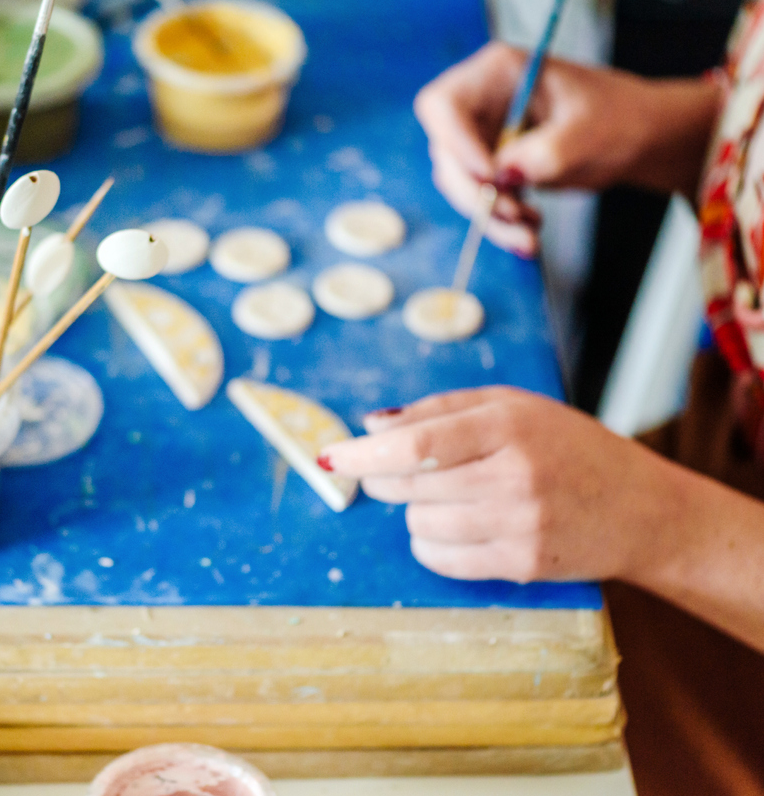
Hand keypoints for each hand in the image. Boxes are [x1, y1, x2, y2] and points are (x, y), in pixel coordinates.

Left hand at [317, 387, 679, 583]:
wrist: (640, 509)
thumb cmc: (566, 447)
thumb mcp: (511, 407)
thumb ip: (438, 409)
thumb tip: (370, 425)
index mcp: (509, 425)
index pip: (417, 444)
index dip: (364, 454)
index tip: (330, 457)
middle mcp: (514, 475)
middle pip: (409, 485)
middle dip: (384, 479)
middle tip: (392, 472)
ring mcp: (520, 524)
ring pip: (419, 523)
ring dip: (415, 511)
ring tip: (452, 497)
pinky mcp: (522, 564)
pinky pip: (441, 559)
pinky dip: (432, 544)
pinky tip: (456, 527)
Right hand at [414, 42, 720, 254]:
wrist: (639, 137)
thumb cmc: (621, 118)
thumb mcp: (589, 132)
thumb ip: (547, 151)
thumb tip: (502, 176)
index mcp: (498, 73)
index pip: (443, 105)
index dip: (454, 142)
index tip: (487, 175)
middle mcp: (480, 104)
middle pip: (446, 153)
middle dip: (474, 193)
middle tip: (513, 216)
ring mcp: (482, 137)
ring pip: (459, 185)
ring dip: (489, 215)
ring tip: (530, 233)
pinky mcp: (490, 167)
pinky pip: (478, 201)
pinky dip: (499, 222)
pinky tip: (527, 232)